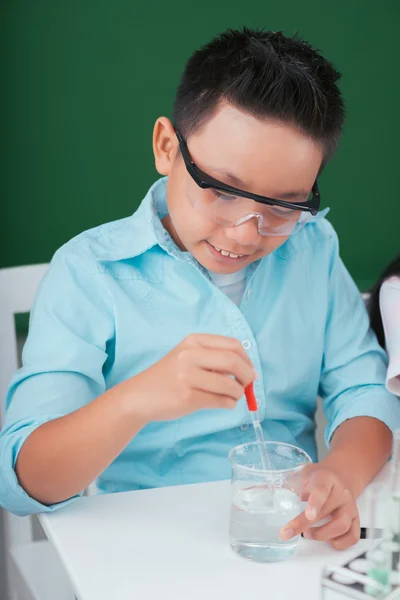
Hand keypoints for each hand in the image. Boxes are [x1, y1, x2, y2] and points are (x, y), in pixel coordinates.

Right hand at [131, 334, 255, 421]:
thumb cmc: (169, 377)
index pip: (233, 345)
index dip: (247, 360)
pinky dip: (229, 403)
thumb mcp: (188, 357)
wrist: (140, 396)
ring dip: (238, 393)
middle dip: (247, 376)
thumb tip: (249, 371)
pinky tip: (225, 403)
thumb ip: (214, 358)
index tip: (249, 371)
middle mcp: (190, 355)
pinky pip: (220, 401)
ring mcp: (188, 376)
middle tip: (247, 385)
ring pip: (229, 385)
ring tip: (233, 396)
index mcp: (194, 341)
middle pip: (233, 362)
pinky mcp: (188, 397)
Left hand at [280, 463, 359, 549]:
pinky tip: (328, 540)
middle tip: (287, 532)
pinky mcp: (356, 518)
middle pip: (327, 511)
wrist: (341, 475)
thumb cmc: (318, 477)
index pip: (322, 489)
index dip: (315, 502)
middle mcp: (341, 492)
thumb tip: (255, 491)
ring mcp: (350, 506)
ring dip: (323, 534)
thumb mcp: (301, 474)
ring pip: (343, 525)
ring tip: (308, 535)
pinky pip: (353, 535)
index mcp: (326, 478)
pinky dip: (340, 542)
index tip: (308, 514)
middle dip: (305, 525)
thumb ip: (283, 484)